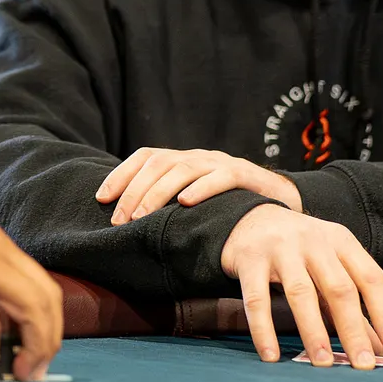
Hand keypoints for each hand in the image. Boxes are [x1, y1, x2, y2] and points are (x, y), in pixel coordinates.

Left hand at [96, 147, 301, 223]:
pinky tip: (185, 203)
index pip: (144, 157)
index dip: (120, 174)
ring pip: (182, 169)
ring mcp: (220, 162)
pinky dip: (201, 188)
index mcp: (182, 159)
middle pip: (158, 164)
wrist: (281, 200)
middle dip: (133, 192)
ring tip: (141, 216)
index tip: (101, 197)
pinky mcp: (245, 174)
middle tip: (119, 219)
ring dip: (157, 193)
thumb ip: (169, 205)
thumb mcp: (196, 201)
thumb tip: (127, 224)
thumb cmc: (231, 206)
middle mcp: (197, 156)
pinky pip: (220, 177)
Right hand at [219, 205, 382, 369]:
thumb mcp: (329, 265)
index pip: (370, 277)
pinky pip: (257, 299)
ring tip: (323, 363)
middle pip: (338, 288)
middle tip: (363, 364)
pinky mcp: (249, 260)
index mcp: (340, 241)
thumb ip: (351, 304)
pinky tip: (271, 355)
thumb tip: (378, 346)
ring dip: (313, 332)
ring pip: (301, 293)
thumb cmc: (299, 248)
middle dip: (352, 330)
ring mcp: (280, 249)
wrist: (250, 218)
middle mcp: (313, 242)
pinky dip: (264, 330)